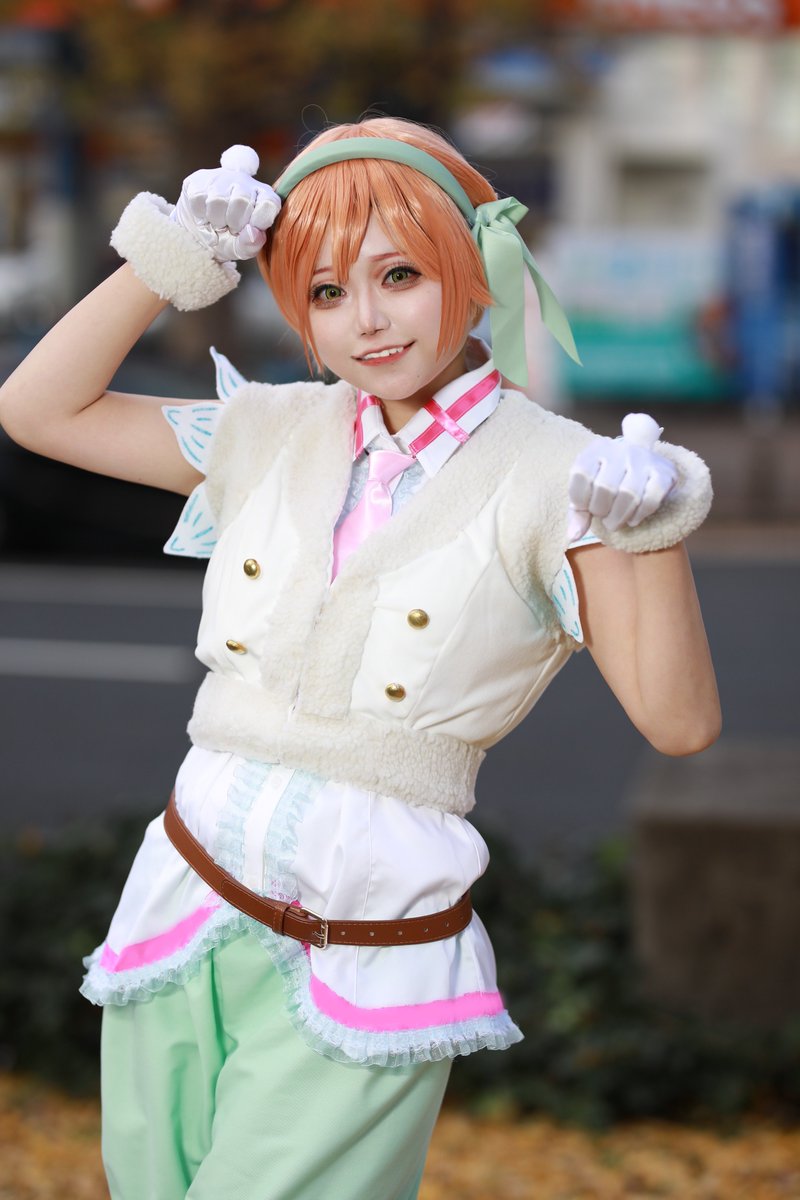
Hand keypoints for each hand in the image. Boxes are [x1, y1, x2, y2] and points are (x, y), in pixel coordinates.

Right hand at [171, 145, 280, 262]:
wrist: (197, 232)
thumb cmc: (226, 238)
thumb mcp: (240, 249)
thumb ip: (251, 245)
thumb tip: (254, 234)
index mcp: (263, 197)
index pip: (269, 203)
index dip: (260, 220)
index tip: (251, 230)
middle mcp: (244, 182)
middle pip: (242, 201)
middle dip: (234, 223)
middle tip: (230, 229)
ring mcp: (221, 178)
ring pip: (218, 200)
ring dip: (216, 221)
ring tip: (218, 223)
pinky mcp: (199, 180)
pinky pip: (198, 199)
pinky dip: (200, 216)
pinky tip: (204, 217)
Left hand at [567, 413, 677, 541]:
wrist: (641, 465)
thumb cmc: (607, 481)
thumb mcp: (587, 491)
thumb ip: (577, 512)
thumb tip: (573, 536)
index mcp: (596, 449)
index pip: (581, 474)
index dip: (580, 499)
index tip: (585, 506)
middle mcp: (620, 448)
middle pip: (605, 487)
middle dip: (601, 510)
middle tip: (603, 515)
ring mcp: (644, 458)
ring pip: (629, 495)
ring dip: (618, 517)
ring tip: (615, 521)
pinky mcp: (665, 472)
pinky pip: (651, 500)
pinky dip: (639, 515)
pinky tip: (633, 518)